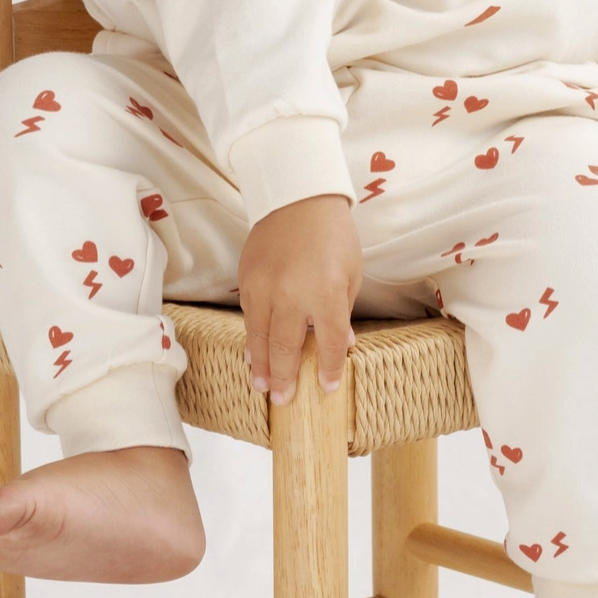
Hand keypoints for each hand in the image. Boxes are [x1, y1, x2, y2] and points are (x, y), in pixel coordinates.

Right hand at [238, 194, 361, 402]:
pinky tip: (253, 355)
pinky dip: (251, 340)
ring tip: (264, 387)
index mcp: (324, 294)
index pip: (328, 342)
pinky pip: (249, 318)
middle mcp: (291, 295)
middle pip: (287, 347)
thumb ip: (342, 312)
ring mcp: (264, 288)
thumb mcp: (351, 273)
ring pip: (260, 337)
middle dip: (286, 377)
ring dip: (262, 365)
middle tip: (284, 401)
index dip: (328, 368)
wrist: (298, 197)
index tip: (326, 388)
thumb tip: (342, 345)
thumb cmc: (333, 235)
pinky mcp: (247, 280)